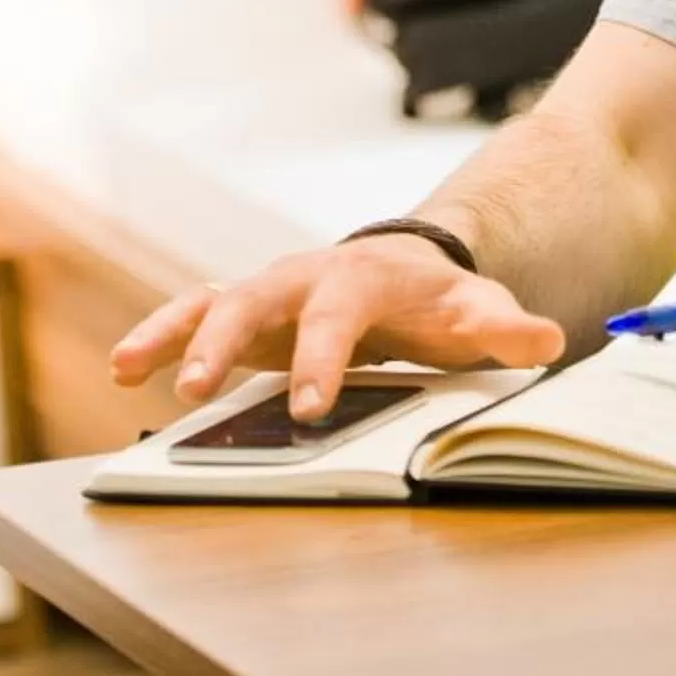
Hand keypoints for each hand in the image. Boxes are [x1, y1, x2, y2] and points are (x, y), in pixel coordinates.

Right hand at [108, 234, 565, 421]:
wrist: (411, 266)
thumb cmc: (440, 299)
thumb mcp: (478, 310)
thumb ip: (507, 328)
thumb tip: (548, 339)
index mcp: (362, 276)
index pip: (338, 315)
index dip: (321, 359)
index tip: (308, 408)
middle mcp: (305, 276)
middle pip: (256, 298)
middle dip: (223, 341)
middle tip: (196, 389)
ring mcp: (270, 291)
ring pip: (211, 302)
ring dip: (171, 334)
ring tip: (128, 370)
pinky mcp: (246, 312)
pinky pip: (194, 317)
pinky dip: (160, 337)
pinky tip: (128, 369)